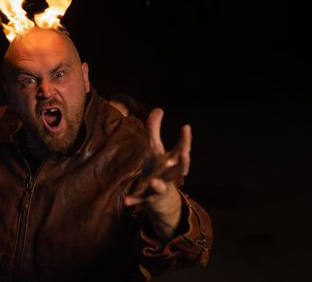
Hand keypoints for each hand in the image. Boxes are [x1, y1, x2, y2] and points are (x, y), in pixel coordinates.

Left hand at [123, 108, 191, 239]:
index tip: (186, 127)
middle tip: (186, 154)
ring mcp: (158, 188)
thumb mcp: (156, 149)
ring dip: (158, 185)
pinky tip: (125, 202)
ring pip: (160, 187)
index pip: (182, 150)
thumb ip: (155, 129)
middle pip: (179, 171)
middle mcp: (168, 176)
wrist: (160, 199)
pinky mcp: (146, 199)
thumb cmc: (159, 168)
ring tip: (153, 182)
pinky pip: (139, 200)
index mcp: (172, 163)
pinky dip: (133, 201)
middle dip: (183, 163)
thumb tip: (158, 109)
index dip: (185, 139)